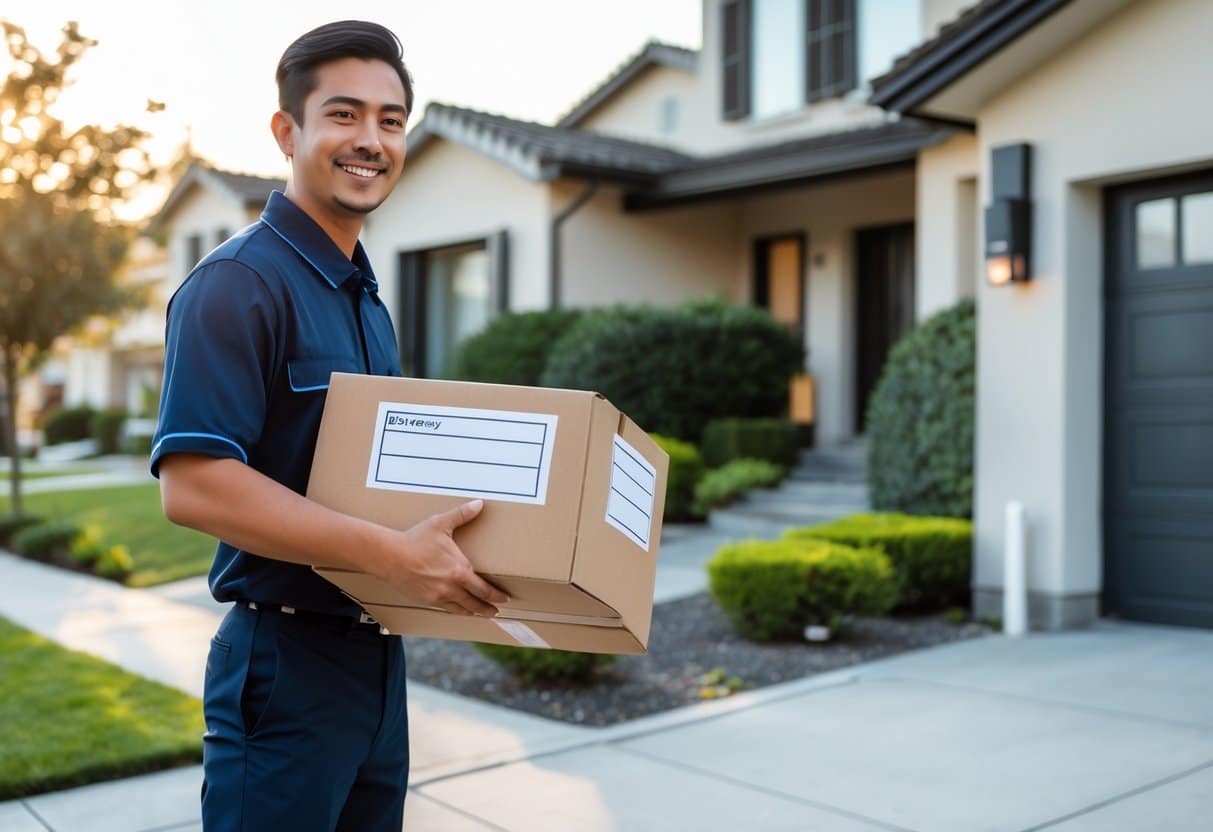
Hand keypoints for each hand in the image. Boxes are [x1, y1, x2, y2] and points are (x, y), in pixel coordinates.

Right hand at [384, 500, 509, 616]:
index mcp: (459, 570)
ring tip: (481, 613)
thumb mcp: (441, 524)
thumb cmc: (416, 539)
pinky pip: (446, 608)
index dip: (495, 594)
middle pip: (475, 602)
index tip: (504, 597)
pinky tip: (459, 609)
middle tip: (496, 611)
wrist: (391, 556)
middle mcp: (452, 586)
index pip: (483, 588)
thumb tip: (479, 504)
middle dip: (487, 607)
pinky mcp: (427, 599)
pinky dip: (456, 610)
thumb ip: (462, 515)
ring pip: (461, 608)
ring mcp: (439, 595)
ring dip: (473, 611)